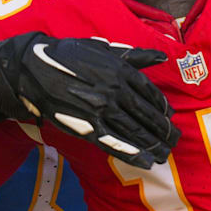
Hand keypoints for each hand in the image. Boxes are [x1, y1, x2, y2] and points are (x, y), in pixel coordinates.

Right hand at [0, 33, 177, 167]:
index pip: (150, 93)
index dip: (162, 108)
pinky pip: (115, 144)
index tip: (168, 117)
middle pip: (147, 115)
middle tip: (175, 139)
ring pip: (135, 131)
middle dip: (163, 130)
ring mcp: (102, 110)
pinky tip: (147, 161)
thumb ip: (135, 55)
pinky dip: (133, 154)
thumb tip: (163, 55)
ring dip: (154, 144)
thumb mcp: (104, 49)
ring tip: (165, 153)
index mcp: (122, 71)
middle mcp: (116, 91)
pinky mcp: (87, 127)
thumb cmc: (70, 56)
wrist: (35, 69)